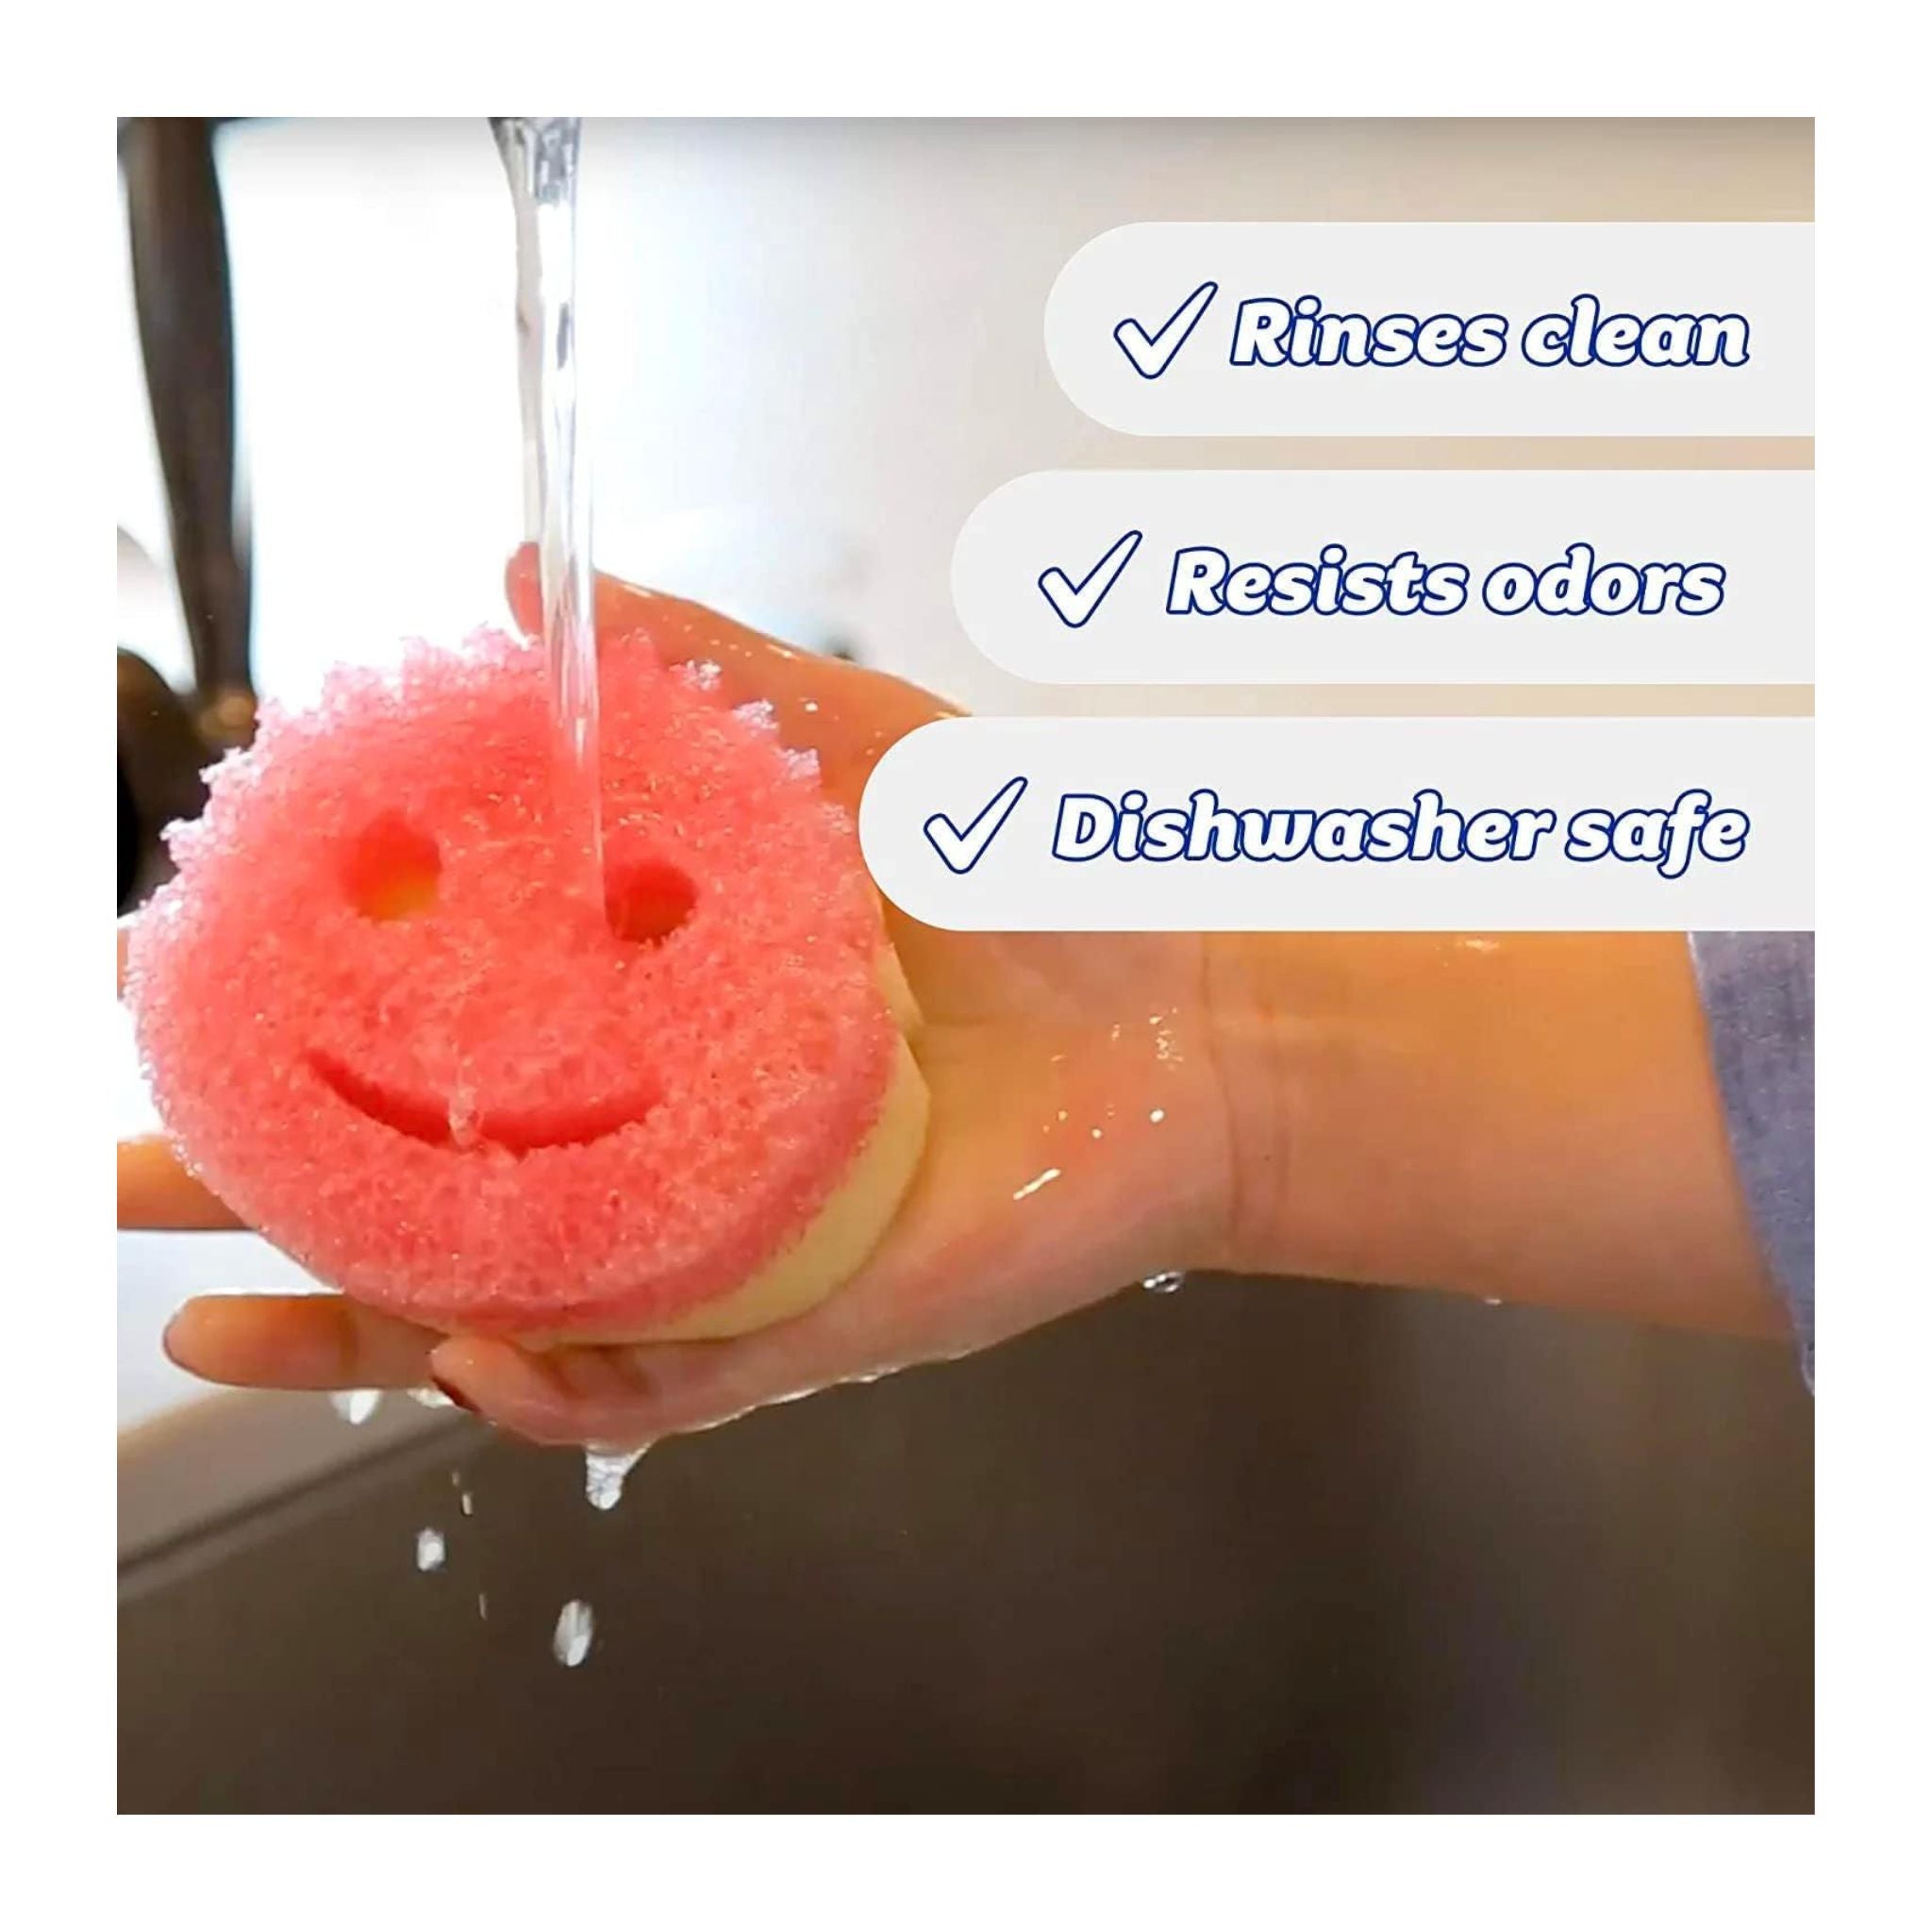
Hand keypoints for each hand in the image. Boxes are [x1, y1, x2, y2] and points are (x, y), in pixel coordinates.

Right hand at [126, 554, 1236, 1447]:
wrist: (1198, 1013)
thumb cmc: (1035, 885)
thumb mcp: (850, 745)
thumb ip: (692, 667)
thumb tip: (515, 572)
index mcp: (644, 1010)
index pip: (433, 1023)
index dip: (296, 1005)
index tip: (176, 962)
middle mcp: (658, 1137)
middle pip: (424, 1187)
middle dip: (262, 1191)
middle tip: (133, 1162)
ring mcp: (719, 1242)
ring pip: (501, 1317)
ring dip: (351, 1333)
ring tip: (214, 1327)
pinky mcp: (804, 1326)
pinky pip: (652, 1384)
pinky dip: (554, 1387)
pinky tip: (469, 1355)